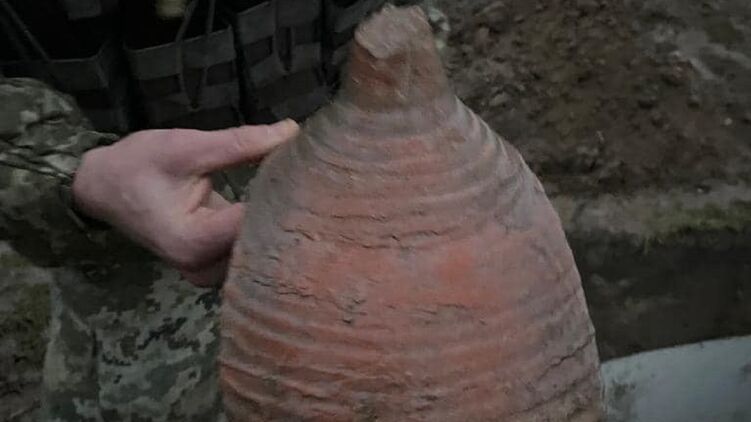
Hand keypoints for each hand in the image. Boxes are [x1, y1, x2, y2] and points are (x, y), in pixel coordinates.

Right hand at [72, 120, 298, 286]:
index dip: (288, 203)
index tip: (315, 179)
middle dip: (288, 217)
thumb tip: (293, 130)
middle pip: (262, 247)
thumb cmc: (138, 165)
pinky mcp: (213, 266)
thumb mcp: (187, 147)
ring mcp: (207, 272)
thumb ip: (241, 143)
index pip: (258, 227)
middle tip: (320, 186)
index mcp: (193, 243)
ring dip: (279, 226)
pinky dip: (265, 232)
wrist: (103, 187)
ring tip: (306, 195)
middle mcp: (202, 267)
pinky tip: (285, 207)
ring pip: (259, 254)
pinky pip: (249, 253)